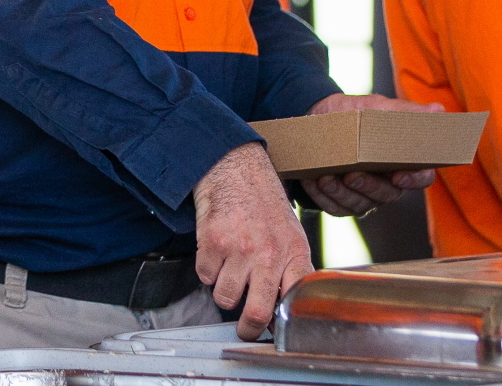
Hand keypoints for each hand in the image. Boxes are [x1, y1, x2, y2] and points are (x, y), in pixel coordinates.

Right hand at [194, 141, 313, 339]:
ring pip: (225, 297)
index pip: (296, 300)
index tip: (280, 333)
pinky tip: (217, 251)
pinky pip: (205, 277)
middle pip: (257, 312)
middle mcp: (268, 253)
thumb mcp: (290, 233)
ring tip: (230, 270)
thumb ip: (291, 269)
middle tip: (244, 330)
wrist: (234, 166)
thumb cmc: (262, 202)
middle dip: (248, 329)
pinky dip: (207, 269)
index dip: (287, 324)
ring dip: (224, 290)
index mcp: (293, 252)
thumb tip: (284, 307)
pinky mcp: (212, 242)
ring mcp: (239, 248)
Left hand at [300, 94, 440, 216]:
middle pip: (386, 194)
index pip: (420, 177)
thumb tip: (438, 110)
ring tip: (325, 177)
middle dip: (368, 186)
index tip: (399, 174)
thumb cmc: (353, 112)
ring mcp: (364, 195)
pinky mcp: (342, 202)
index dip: (414, 180)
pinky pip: (335, 208)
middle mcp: (386, 183)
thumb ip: (405, 112)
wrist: (318, 115)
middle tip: (351, 175)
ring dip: (341, 193)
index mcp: (401, 162)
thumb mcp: (375, 107)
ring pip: (359, 204)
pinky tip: (311, 181)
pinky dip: (322, 197)